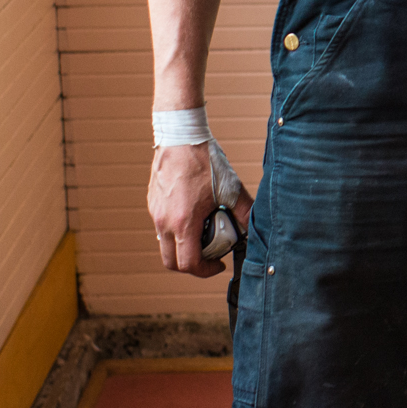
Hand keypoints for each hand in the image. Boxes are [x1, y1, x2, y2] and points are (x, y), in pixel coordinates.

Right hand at [148, 144, 252, 278]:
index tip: (219, 264)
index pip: (189, 264)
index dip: (206, 271)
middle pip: (172, 262)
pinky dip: (177, 230)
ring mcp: (155, 213)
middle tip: (210, 256)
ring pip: (165, 244)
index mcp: (183, 222)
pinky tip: (194, 214)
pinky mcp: (152, 204)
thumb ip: (244, 211)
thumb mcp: (231, 187)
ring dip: (184, 247)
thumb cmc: (204, 160)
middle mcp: (164, 222)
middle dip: (192, 265)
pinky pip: (162, 227)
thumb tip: (254, 228)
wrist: (180, 136)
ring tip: (204, 231)